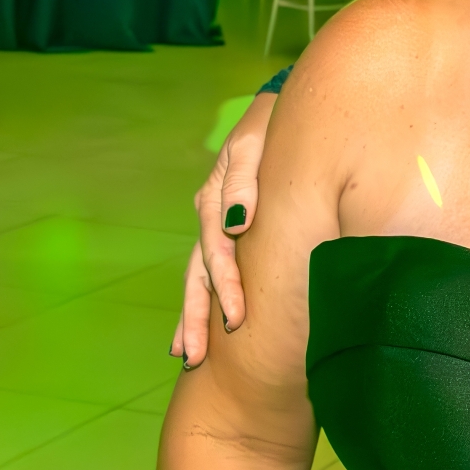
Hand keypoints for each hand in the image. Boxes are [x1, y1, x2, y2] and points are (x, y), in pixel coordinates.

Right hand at [172, 90, 274, 366]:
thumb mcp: (256, 143)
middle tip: (195, 356)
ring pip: (197, 278)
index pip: (218, 252)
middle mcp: (211, 217)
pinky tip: (194, 333)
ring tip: (187, 355)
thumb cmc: (273, 128)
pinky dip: (201, 301)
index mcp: (216, 199)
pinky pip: (208, 272)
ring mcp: (216, 226)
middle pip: (198, 274)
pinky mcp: (228, 231)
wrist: (281, 113)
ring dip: (192, 316)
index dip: (226, 285)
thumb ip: (246, 180)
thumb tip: (238, 223)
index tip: (237, 318)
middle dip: (196, 316)